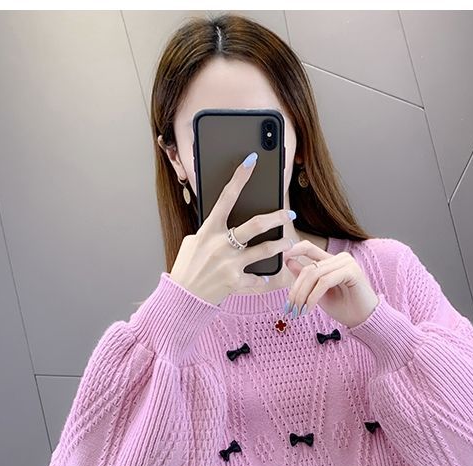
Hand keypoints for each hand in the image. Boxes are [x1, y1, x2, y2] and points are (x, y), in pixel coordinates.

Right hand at [169, 152, 294, 305]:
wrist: (182, 297)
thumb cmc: (187, 267)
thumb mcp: (193, 243)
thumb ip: (211, 232)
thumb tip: (225, 223)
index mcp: (209, 230)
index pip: (226, 197)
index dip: (239, 177)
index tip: (251, 161)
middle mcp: (220, 244)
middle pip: (255, 224)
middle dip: (276, 217)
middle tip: (289, 213)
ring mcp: (229, 263)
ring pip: (264, 250)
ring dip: (280, 245)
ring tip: (288, 242)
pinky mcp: (235, 282)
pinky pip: (257, 278)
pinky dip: (263, 279)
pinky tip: (266, 278)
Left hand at [283, 240, 379, 327]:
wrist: (365, 320)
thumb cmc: (345, 308)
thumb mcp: (318, 293)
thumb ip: (306, 278)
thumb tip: (289, 262)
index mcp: (331, 260)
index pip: (308, 248)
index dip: (293, 249)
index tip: (281, 257)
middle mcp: (340, 258)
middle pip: (308, 268)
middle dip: (296, 289)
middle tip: (290, 307)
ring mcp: (347, 263)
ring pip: (314, 274)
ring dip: (303, 295)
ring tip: (299, 310)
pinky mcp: (352, 271)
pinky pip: (325, 281)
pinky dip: (314, 296)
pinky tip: (309, 308)